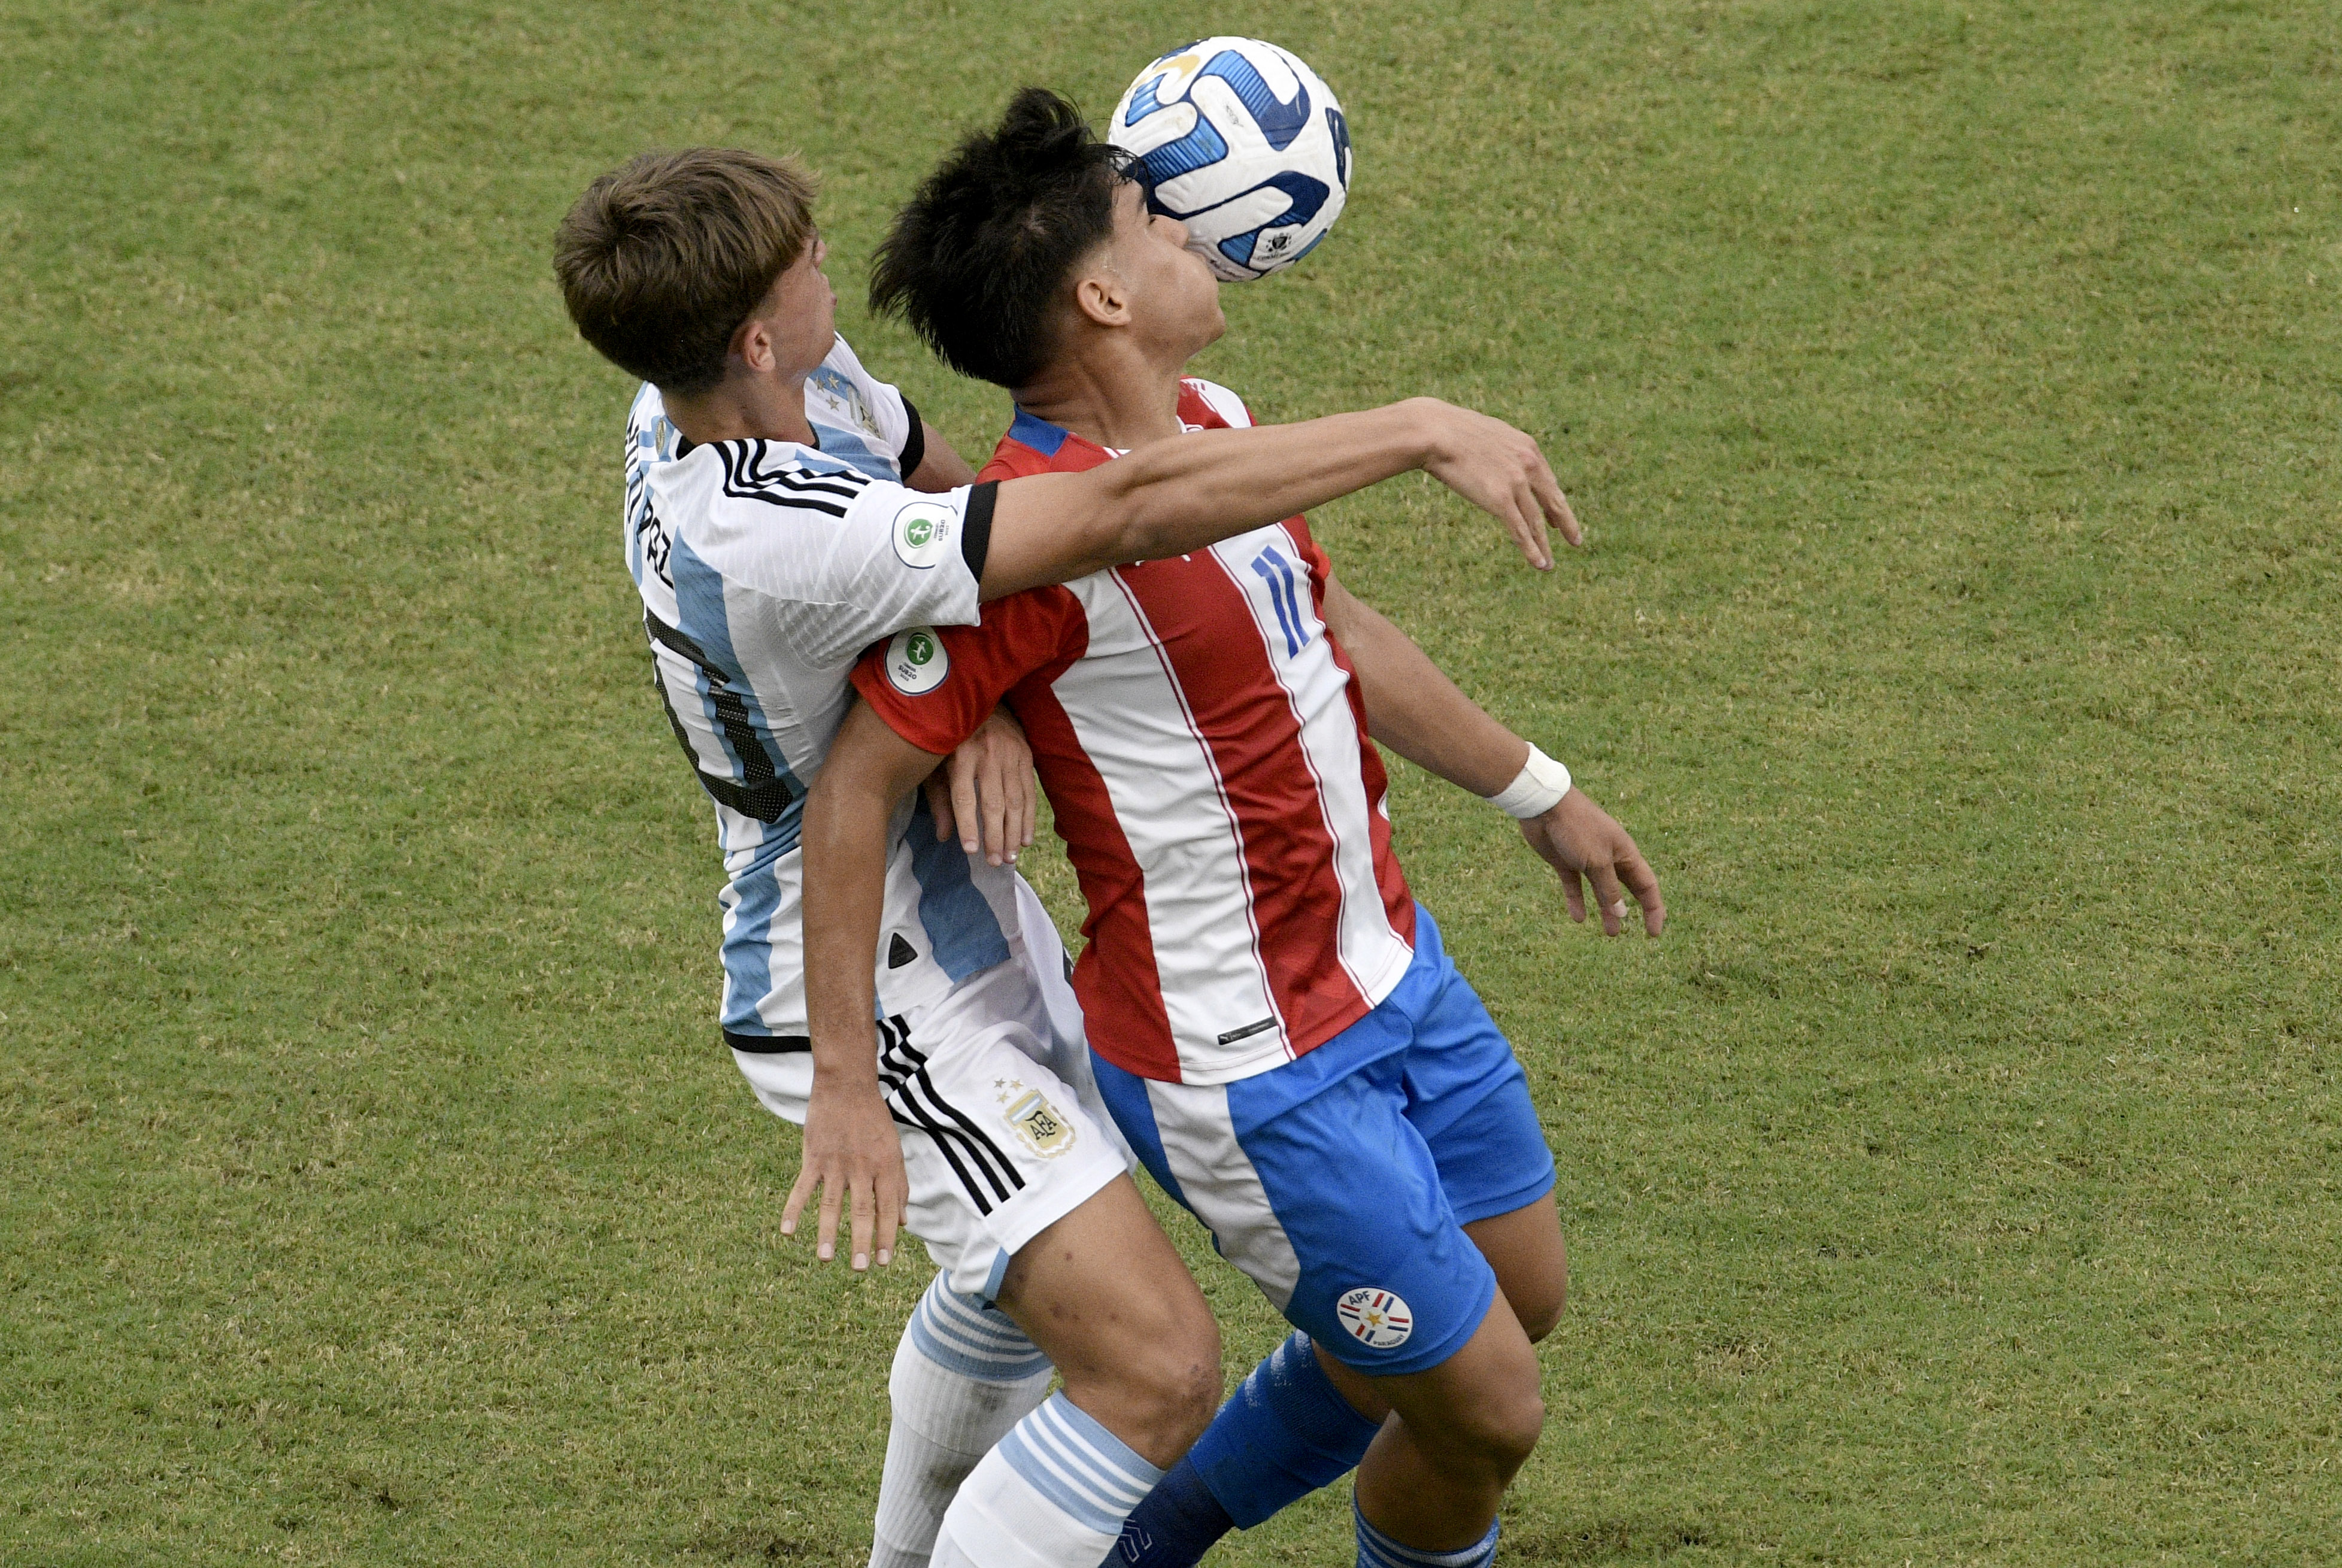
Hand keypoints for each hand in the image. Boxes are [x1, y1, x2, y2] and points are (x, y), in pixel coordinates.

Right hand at [779, 1073, 907, 1270]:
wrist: (847, 1085)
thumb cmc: (874, 1120)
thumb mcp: (895, 1149)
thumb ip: (899, 1185)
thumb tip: (903, 1221)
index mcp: (886, 1166)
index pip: (888, 1208)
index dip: (887, 1236)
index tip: (884, 1262)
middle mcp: (862, 1167)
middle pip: (862, 1210)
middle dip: (861, 1242)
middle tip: (859, 1269)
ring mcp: (836, 1162)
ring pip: (832, 1203)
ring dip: (828, 1232)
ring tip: (827, 1259)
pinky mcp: (814, 1156)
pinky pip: (802, 1188)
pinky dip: (793, 1209)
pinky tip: (786, 1232)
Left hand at [923, 706, 1036, 866]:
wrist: (978, 700)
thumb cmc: (950, 738)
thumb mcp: (935, 764)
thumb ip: (939, 800)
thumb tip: (944, 837)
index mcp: (960, 754)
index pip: (965, 797)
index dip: (968, 825)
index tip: (971, 851)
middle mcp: (988, 753)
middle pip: (993, 803)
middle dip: (994, 836)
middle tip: (994, 862)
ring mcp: (1011, 753)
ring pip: (1015, 801)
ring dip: (1013, 832)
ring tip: (1009, 857)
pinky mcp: (1026, 755)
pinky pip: (1030, 793)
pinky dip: (1029, 819)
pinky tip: (1025, 839)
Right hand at [1412, 399, 1581, 569]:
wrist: (1435, 432)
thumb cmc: (1451, 430)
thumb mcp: (1488, 434)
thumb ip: (1502, 449)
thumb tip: (1496, 458)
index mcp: (1528, 447)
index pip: (1547, 480)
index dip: (1553, 501)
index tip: (1556, 516)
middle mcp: (1529, 465)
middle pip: (1553, 501)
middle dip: (1565, 524)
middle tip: (1575, 540)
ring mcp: (1516, 483)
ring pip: (1536, 522)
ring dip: (1544, 546)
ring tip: (1549, 564)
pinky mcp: (1500, 500)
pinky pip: (1520, 530)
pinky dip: (1531, 550)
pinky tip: (1539, 564)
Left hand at [1519, 788, 1664, 935]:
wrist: (1545, 806)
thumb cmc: (1577, 828)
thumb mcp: (1597, 862)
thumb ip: (1609, 889)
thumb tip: (1622, 913)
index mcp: (1625, 853)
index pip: (1647, 885)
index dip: (1654, 909)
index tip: (1654, 933)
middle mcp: (1610, 857)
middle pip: (1628, 888)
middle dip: (1636, 909)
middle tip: (1642, 934)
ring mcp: (1587, 859)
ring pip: (1601, 890)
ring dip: (1606, 910)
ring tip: (1610, 932)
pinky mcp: (1565, 861)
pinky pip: (1575, 886)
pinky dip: (1577, 901)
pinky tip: (1578, 918)